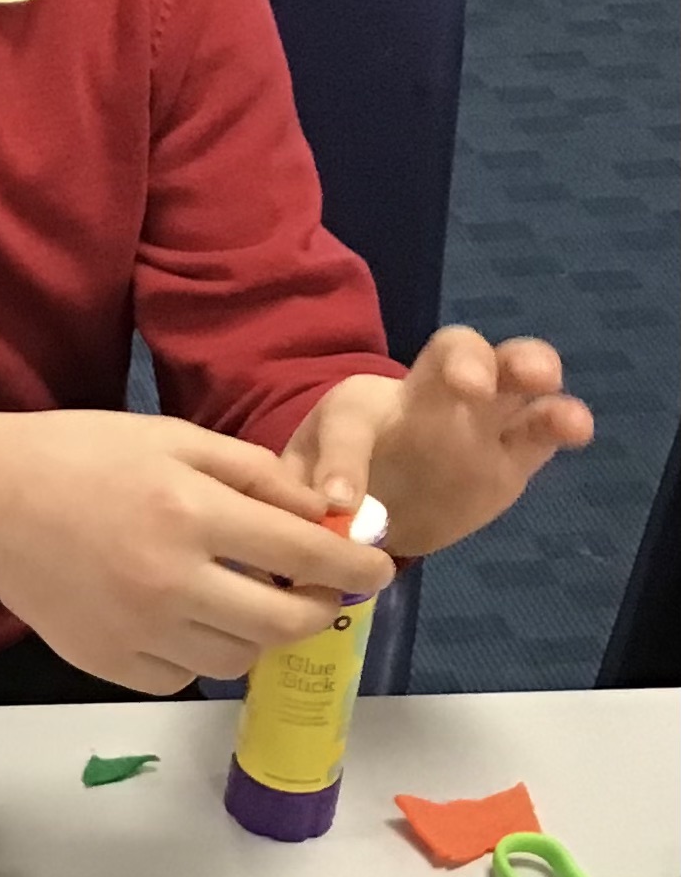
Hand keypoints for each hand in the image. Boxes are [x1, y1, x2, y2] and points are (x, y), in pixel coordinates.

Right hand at [0, 410, 395, 694]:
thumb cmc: (83, 455)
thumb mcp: (174, 439)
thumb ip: (256, 477)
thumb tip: (326, 516)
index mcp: (189, 512)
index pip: (303, 555)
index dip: (354, 565)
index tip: (378, 569)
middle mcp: (168, 580)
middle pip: (282, 624)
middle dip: (319, 611)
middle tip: (320, 594)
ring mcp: (135, 630)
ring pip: (237, 660)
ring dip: (260, 635)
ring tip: (247, 599)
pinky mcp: (106, 662)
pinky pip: (182, 677)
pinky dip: (200, 654)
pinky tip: (187, 617)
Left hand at [281, 328, 593, 558]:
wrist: (375, 502)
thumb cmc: (332, 484)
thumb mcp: (301, 491)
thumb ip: (301, 501)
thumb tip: (314, 525)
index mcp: (361, 408)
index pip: (351, 422)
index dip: (344, 460)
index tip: (338, 501)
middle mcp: (427, 398)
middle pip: (451, 351)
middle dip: (463, 360)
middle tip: (469, 387)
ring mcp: (478, 422)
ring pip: (509, 371)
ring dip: (527, 366)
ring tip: (542, 380)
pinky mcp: (513, 456)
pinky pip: (541, 427)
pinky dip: (561, 418)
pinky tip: (576, 428)